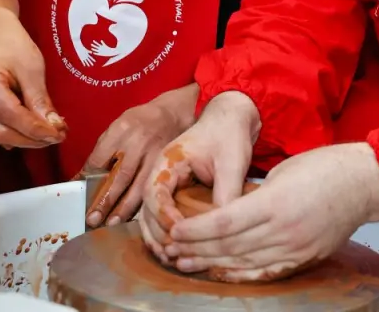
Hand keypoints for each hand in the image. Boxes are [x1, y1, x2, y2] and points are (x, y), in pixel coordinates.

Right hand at [0, 21, 66, 148]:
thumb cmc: (13, 47)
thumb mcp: (32, 67)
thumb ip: (39, 98)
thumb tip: (53, 127)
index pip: (10, 114)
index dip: (34, 129)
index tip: (58, 135)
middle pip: (1, 130)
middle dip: (31, 139)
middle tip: (57, 137)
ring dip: (24, 139)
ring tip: (48, 134)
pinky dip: (14, 134)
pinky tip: (31, 131)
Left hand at [83, 84, 198, 228]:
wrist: (172, 114)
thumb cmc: (139, 122)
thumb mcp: (117, 127)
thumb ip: (102, 150)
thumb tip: (83, 177)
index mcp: (121, 130)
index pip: (100, 158)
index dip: (88, 179)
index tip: (79, 196)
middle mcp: (138, 143)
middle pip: (120, 176)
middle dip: (106, 200)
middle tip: (93, 219)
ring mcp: (155, 156)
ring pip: (139, 186)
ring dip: (125, 208)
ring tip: (112, 224)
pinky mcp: (166, 166)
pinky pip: (153, 187)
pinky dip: (143, 204)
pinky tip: (135, 217)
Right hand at [138, 91, 259, 260]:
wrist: (232, 118)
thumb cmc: (229, 135)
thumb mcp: (231, 162)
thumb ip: (226, 192)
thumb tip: (224, 226)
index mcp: (167, 161)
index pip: (153, 194)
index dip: (163, 217)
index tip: (180, 233)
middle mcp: (161, 174)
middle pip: (146, 210)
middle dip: (158, 235)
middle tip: (174, 255)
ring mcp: (166, 184)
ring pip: (151, 217)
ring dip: (159, 239)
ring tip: (173, 259)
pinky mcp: (176, 193)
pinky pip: (164, 217)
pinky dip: (168, 234)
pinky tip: (180, 250)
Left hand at [164, 143, 378, 281]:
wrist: (363, 183)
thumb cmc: (325, 167)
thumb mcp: (282, 172)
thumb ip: (254, 197)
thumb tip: (227, 215)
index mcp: (275, 203)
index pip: (224, 222)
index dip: (196, 230)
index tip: (175, 230)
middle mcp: (283, 230)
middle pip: (229, 246)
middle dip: (196, 249)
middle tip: (171, 250)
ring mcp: (295, 248)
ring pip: (244, 262)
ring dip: (212, 264)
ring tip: (187, 264)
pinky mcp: (304, 258)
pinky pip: (266, 271)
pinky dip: (241, 274)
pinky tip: (222, 274)